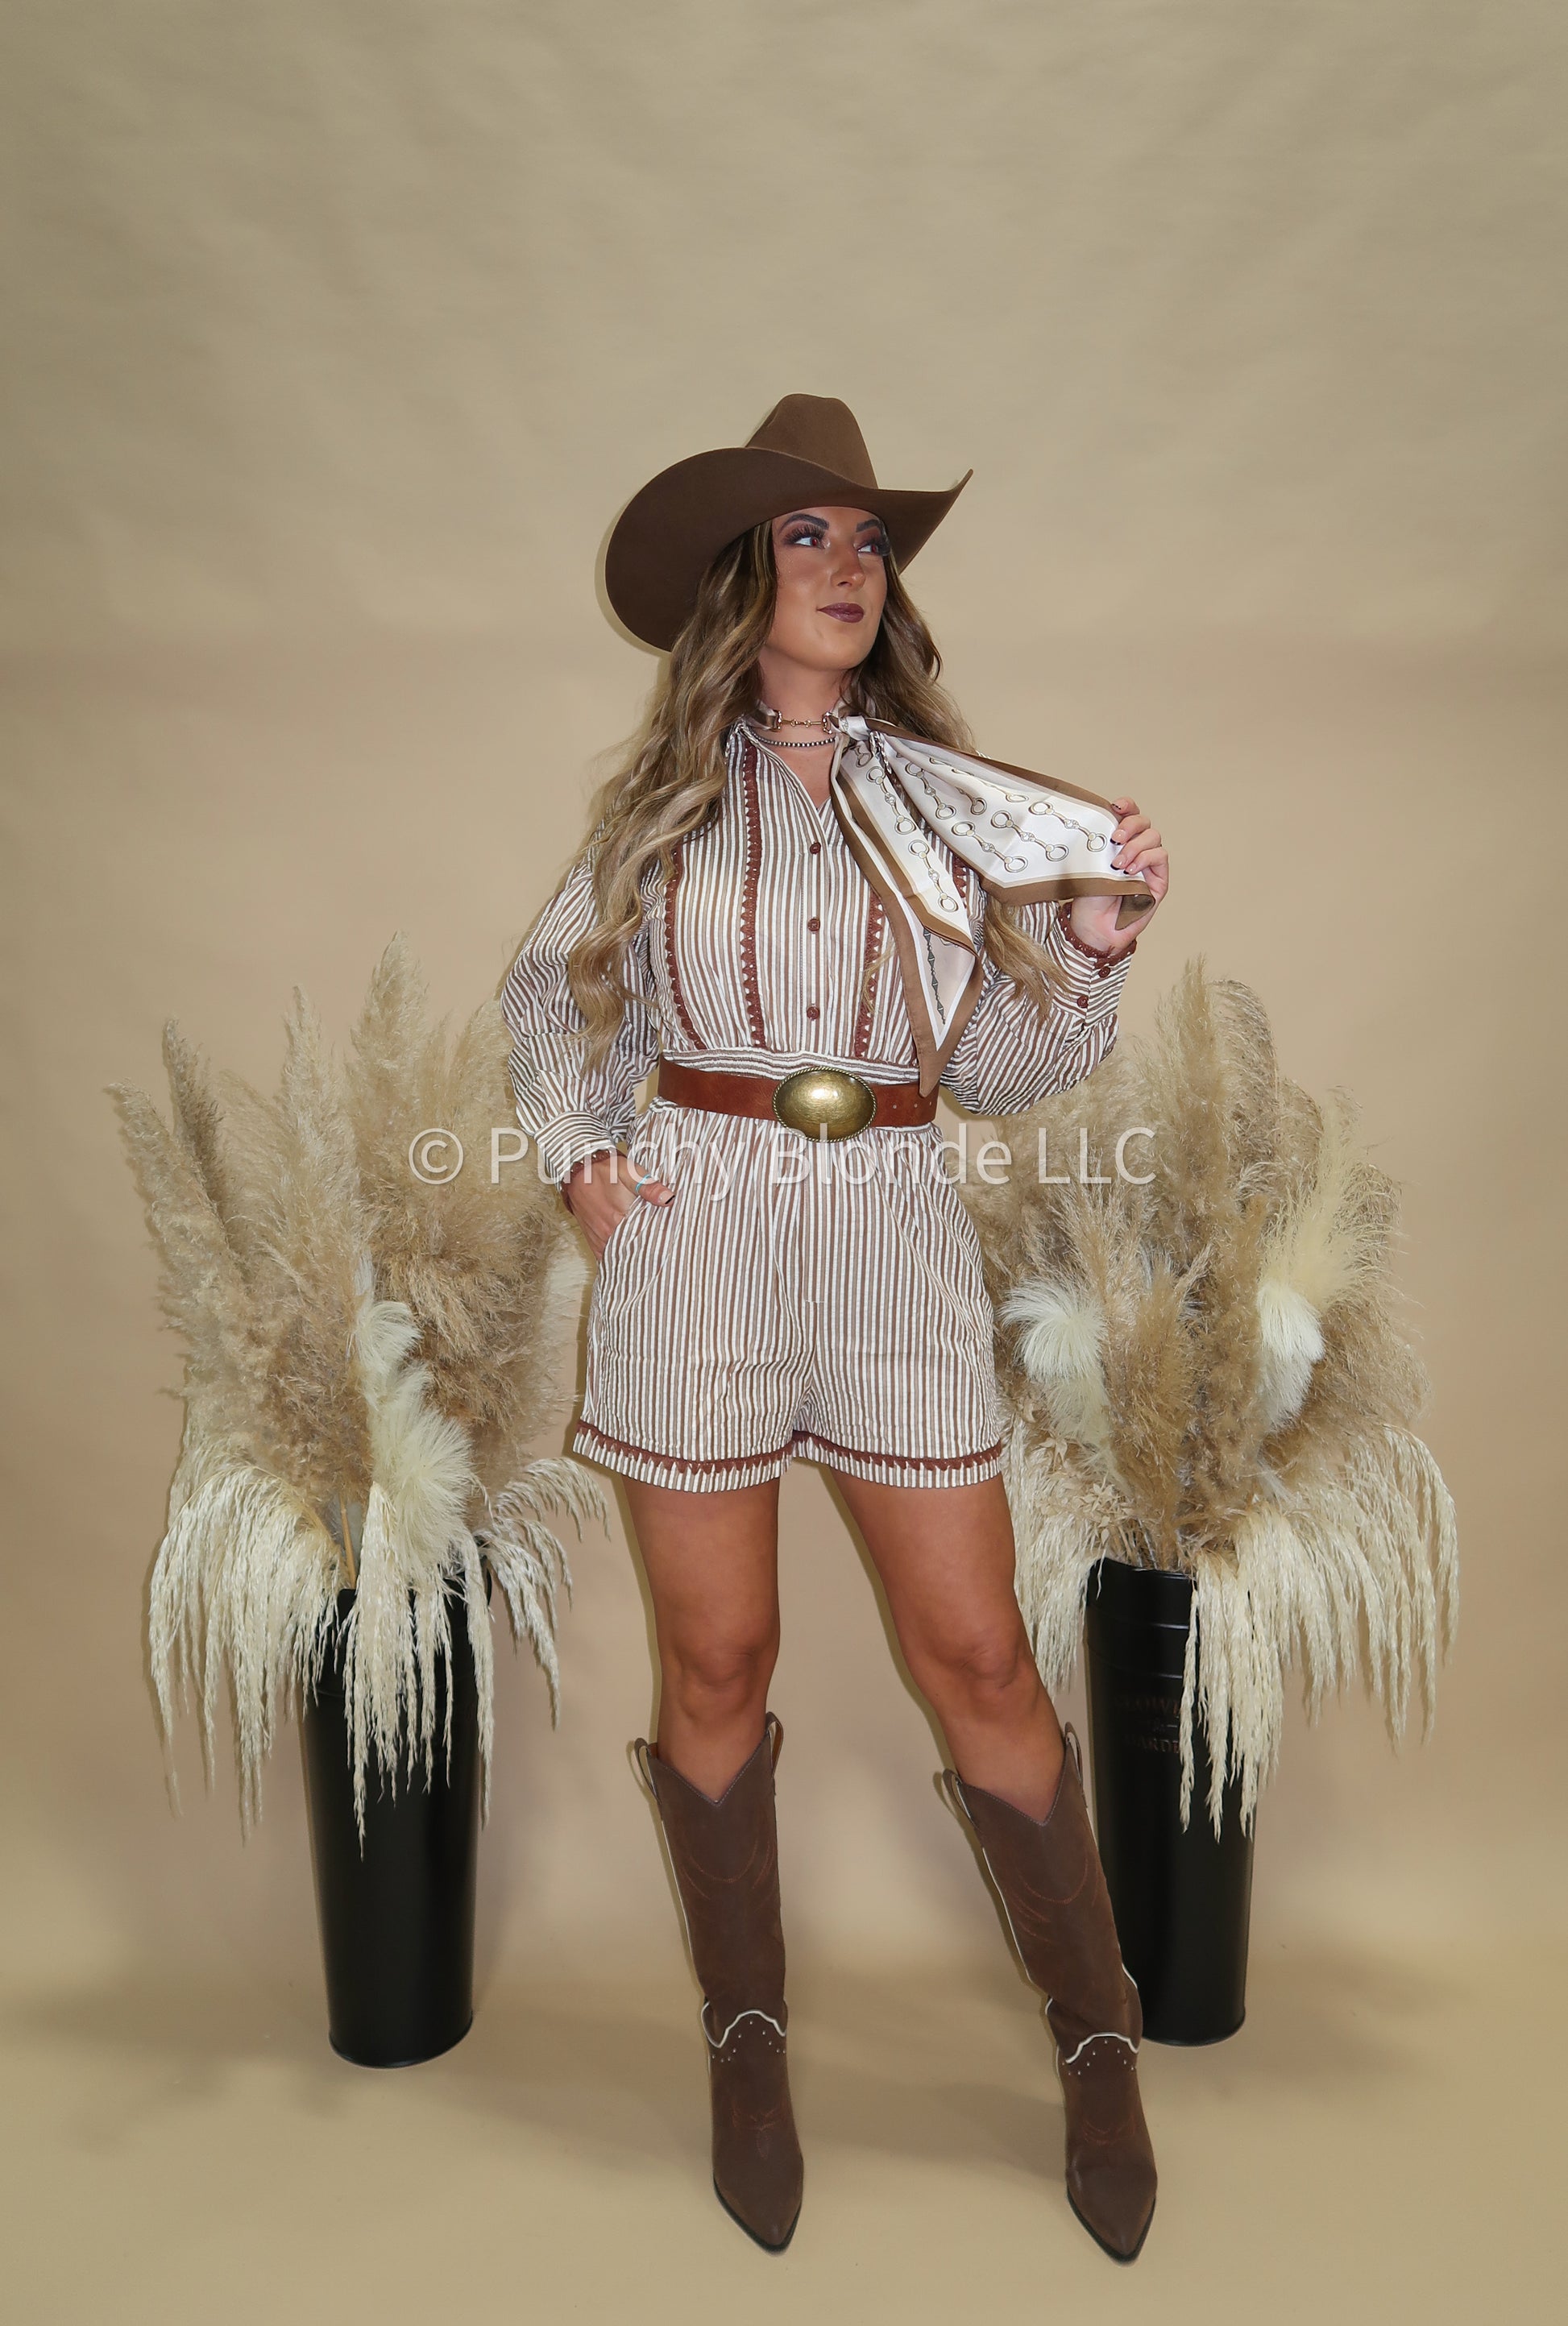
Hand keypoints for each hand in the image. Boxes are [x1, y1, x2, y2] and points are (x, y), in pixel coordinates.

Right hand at [563, 1151, 673, 1259]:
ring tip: (646, 1251)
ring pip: (620, 1254)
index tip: (668, 1240)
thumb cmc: (605, 1171)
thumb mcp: (630, 1173)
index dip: (659, 1241)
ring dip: (632, 1253)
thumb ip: (649, 1187)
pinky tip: (627, 1253)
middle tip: (660, 1247)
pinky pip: (606, 1256)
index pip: (646, 1239)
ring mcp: (599, 1238)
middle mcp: (607, 1232)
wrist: (578, 1170)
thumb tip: (669, 1199)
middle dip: (647, 1248)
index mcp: (620, 1218)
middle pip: (634, 1249)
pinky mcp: (593, 1240)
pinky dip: (617, 1256)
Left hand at [1069, 798, 1168, 952]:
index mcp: (1119, 842)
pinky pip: (1160, 857)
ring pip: (1153, 837)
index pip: (1128, 815)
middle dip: (1130, 825)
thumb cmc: (1089, 897)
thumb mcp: (1088, 864)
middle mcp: (1136, 849)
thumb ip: (1099, 843)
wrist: (1094, 926)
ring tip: (1118, 864)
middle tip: (1115, 839)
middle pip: (1144, 822)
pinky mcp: (1159, 879)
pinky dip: (1146, 858)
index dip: (1126, 806)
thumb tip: (1099, 822)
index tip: (1115, 805)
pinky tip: (1131, 869)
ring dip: (1135, 846)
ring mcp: (1148, 864)